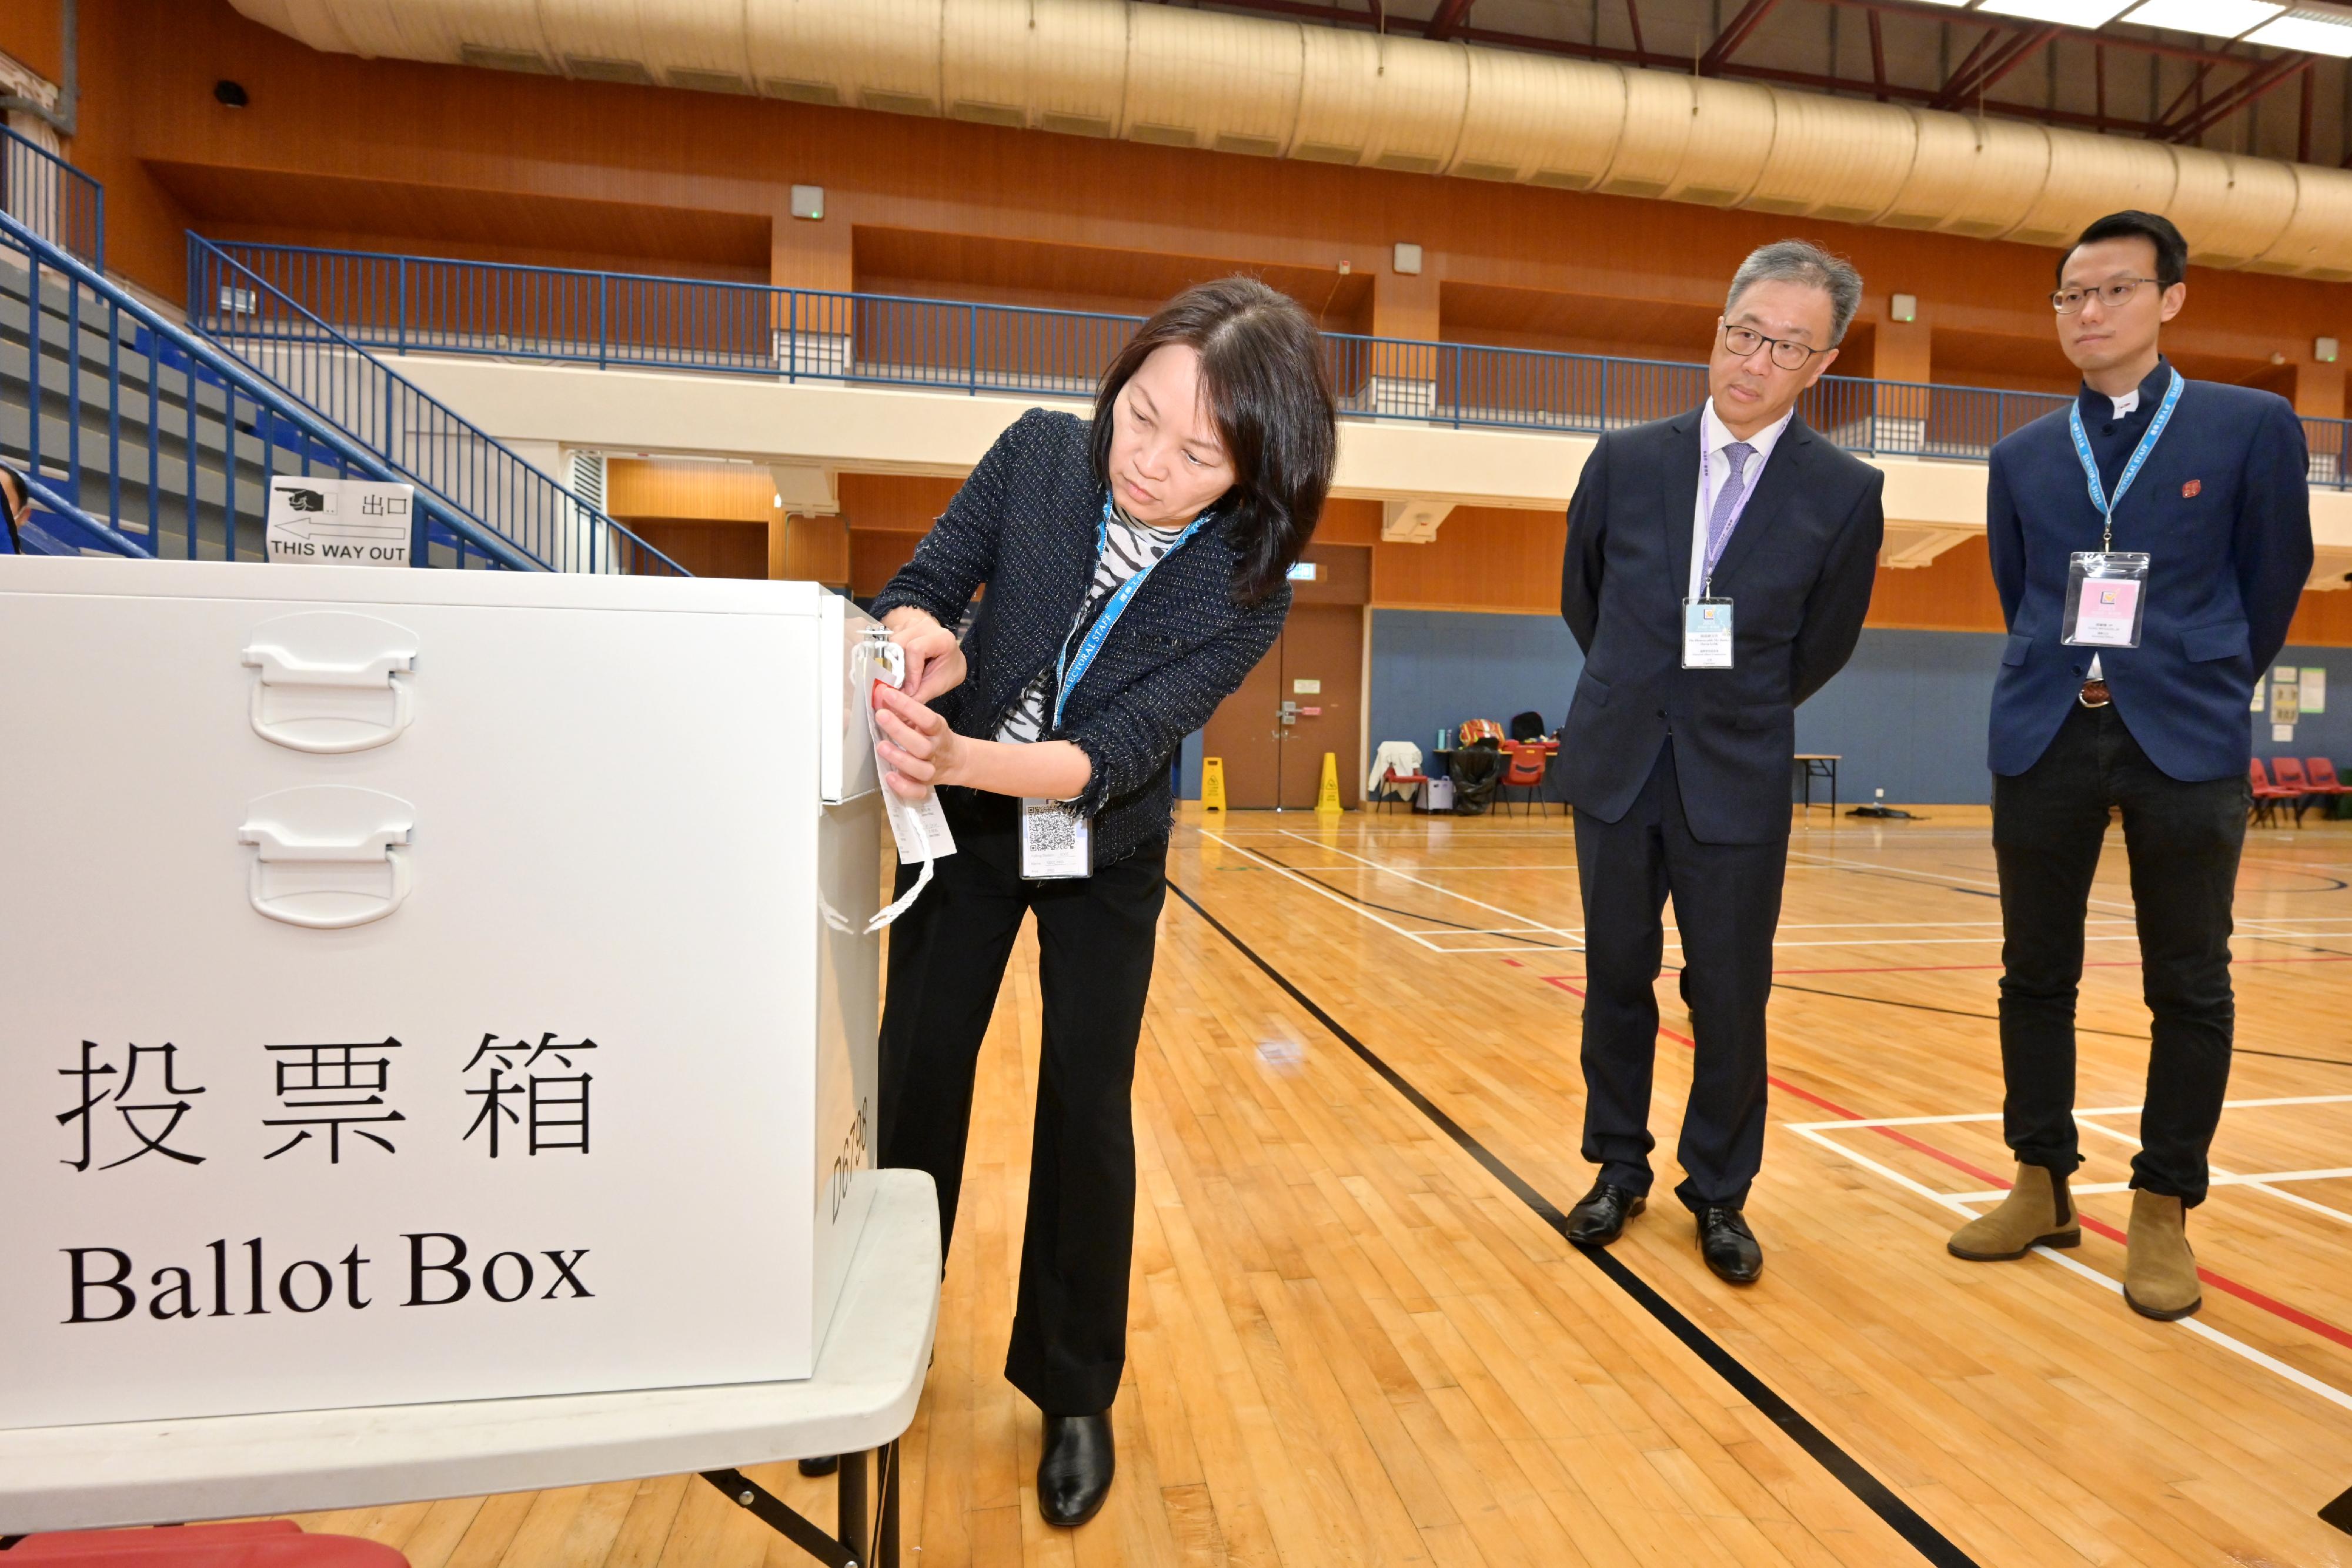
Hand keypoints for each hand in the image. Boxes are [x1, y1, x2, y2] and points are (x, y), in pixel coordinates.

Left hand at [872, 681, 964, 798]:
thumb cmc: (935, 737)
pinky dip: (904, 786)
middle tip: (881, 716)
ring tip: (881, 746)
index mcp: (939, 731)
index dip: (908, 706)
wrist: (957, 761)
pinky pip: (917, 791)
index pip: (927, 719)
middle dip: (900, 731)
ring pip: (919, 769)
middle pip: (922, 746)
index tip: (888, 694)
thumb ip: (908, 713)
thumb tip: (881, 697)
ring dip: (900, 758)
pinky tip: (889, 777)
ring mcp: (932, 770)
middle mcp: (936, 751)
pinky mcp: (925, 786)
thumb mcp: (929, 722)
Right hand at [883, 607, 965, 702]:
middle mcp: (927, 626)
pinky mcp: (902, 626)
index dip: (910, 671)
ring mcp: (913, 623)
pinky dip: (890, 656)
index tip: (910, 689)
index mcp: (943, 638)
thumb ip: (919, 694)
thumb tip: (895, 702)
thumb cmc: (946, 671)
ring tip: (901, 676)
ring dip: (891, 662)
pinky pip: (888, 642)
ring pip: (890, 642)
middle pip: (899, 643)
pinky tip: (899, 665)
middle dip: (896, 667)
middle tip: (899, 684)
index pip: (917, 649)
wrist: (948, 658)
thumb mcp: (938, 685)